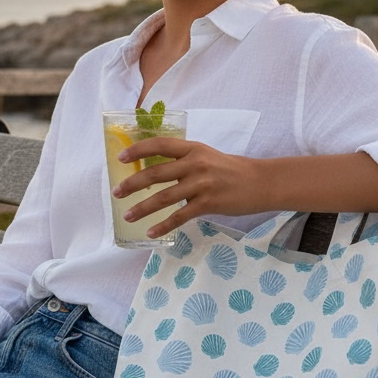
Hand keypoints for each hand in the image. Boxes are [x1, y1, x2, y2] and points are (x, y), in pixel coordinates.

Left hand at [111, 141, 377, 237]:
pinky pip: (180, 216)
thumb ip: (182, 160)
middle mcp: (195, 163)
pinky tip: (151, 232)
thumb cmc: (230, 170)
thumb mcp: (206, 157)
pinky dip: (163, 225)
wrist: (261, 182)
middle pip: (155, 172)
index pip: (158, 144)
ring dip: (142, 208)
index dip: (137, 149)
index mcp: (192, 148)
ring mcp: (202, 183)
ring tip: (127, 216)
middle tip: (116, 193)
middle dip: (132, 184)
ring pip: (164, 197)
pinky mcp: (209, 202)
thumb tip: (152, 169)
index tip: (120, 158)